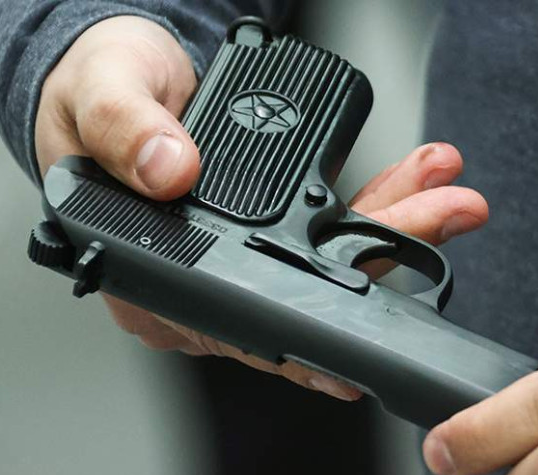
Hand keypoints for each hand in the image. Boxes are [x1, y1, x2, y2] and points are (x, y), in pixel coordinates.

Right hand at [35, 17, 487, 400]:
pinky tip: (414, 178)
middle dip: (384, 250)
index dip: (301, 345)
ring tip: (445, 189)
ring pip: (329, 260)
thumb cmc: (92, 94)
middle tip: (442, 212)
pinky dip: (377, 201)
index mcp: (148, 281)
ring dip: (396, 222)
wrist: (119, 66)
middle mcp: (201, 285)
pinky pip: (330, 225)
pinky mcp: (269, 226)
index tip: (365, 343)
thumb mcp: (98, 98)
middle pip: (305, 289)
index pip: (235, 326)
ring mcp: (241, 255)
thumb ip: (124, 133)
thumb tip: (169, 172)